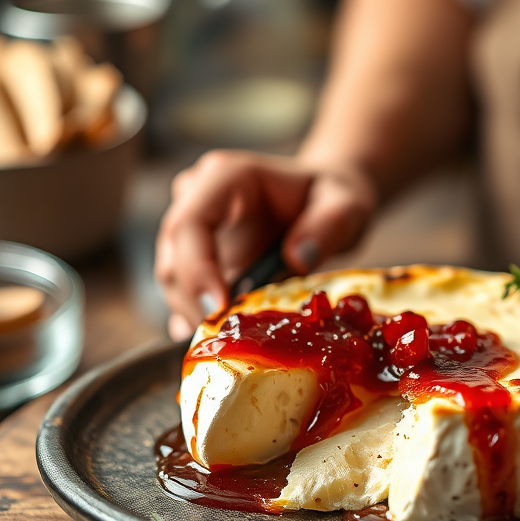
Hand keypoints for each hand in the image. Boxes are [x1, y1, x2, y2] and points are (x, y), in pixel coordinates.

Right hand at [155, 150, 376, 339]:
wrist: (326, 203)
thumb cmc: (333, 198)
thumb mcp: (346, 205)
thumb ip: (329, 226)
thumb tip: (296, 259)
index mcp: (226, 178)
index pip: (190, 223)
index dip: (195, 268)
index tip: (219, 308)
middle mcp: (198, 200)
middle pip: (173, 256)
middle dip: (193, 301)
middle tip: (225, 338)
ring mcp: (195, 232)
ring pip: (174, 280)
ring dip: (194, 314)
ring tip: (229, 343)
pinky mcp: (199, 260)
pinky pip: (185, 292)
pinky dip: (196, 318)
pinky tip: (217, 342)